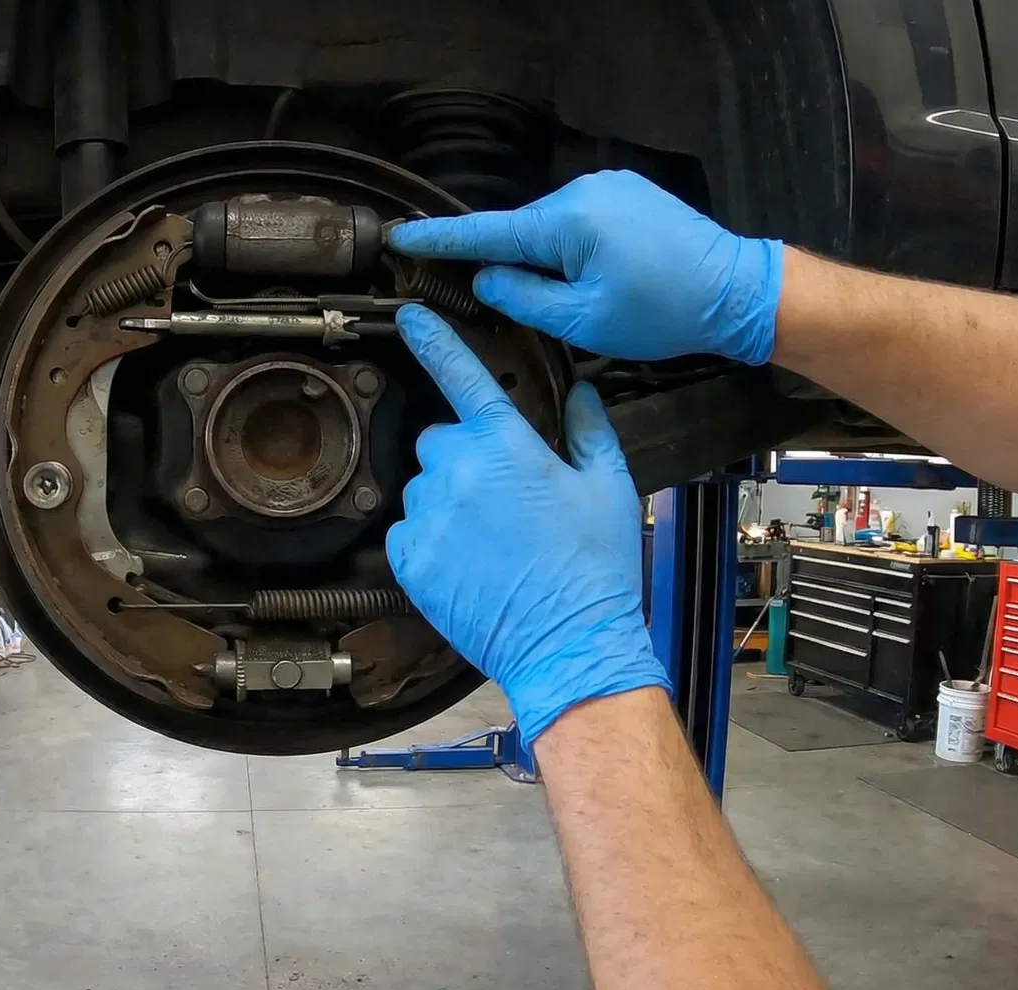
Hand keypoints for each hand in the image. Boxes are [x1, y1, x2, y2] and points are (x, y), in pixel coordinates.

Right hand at [388, 170, 783, 364]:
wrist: (737, 291)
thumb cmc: (662, 312)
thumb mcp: (583, 320)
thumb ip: (524, 298)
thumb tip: (485, 280)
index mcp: (568, 221)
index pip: (487, 231)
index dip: (439, 239)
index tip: (400, 237)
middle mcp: (583, 191)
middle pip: (521, 230)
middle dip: (509, 263)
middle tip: (505, 306)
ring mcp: (608, 186)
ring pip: (551, 228)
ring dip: (546, 260)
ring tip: (573, 300)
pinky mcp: (627, 192)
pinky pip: (578, 220)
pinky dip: (570, 248)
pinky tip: (592, 278)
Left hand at [388, 305, 670, 744]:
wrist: (569, 645)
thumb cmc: (596, 570)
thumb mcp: (610, 489)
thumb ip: (590, 432)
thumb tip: (582, 394)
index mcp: (507, 446)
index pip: (461, 375)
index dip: (434, 339)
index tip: (409, 317)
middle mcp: (457, 472)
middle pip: (440, 441)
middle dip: (466, 457)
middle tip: (504, 498)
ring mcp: (427, 516)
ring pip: (423, 487)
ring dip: (448, 501)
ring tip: (492, 542)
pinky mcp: (408, 558)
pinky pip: (407, 530)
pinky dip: (430, 540)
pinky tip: (470, 564)